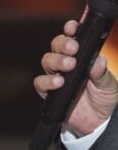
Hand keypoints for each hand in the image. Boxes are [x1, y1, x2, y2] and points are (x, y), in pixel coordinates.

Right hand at [34, 20, 117, 135]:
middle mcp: (65, 63)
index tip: (73, 27)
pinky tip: (59, 82)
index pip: (71, 37)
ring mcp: (55, 76)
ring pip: (47, 61)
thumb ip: (102, 73)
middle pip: (56, 45)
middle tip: (74, 48)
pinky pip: (40, 83)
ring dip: (57, 60)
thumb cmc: (103, 98)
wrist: (99, 122)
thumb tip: (99, 59)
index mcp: (80, 56)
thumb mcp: (109, 85)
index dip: (70, 29)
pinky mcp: (48, 92)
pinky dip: (47, 81)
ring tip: (69, 65)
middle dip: (63, 43)